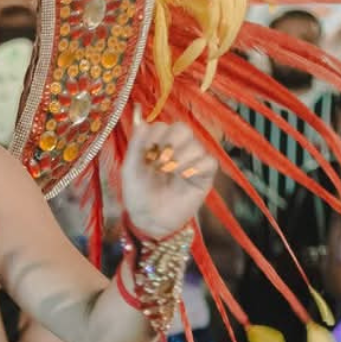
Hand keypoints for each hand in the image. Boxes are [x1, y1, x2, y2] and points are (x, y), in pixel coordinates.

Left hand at [120, 120, 215, 238]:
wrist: (150, 219)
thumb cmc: (138, 193)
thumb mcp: (130, 169)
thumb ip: (136, 146)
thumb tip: (142, 123)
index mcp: (157, 144)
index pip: (163, 126)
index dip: (155, 136)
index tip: (146, 154)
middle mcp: (176, 149)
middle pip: (183, 129)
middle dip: (171, 142)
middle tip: (160, 161)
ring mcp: (191, 162)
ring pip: (197, 145)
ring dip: (182, 157)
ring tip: (169, 172)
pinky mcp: (204, 176)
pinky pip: (210, 162)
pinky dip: (198, 166)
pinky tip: (184, 176)